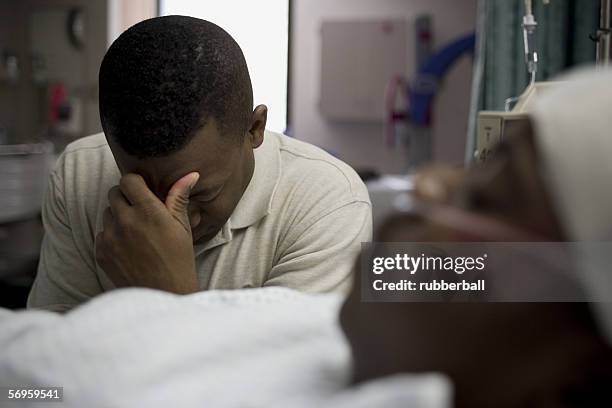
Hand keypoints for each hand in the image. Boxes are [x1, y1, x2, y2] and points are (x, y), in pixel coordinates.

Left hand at [96, 172, 199, 293]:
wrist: (164, 294)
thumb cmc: (179, 260)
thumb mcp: (183, 227)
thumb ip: (180, 198)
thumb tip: (191, 174)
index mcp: (149, 212)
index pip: (129, 180)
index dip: (136, 183)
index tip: (144, 191)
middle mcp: (126, 221)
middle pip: (114, 193)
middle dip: (126, 197)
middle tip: (141, 210)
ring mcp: (111, 238)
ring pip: (107, 213)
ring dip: (118, 216)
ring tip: (136, 231)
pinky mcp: (101, 252)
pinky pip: (101, 233)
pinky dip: (112, 236)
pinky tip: (128, 247)